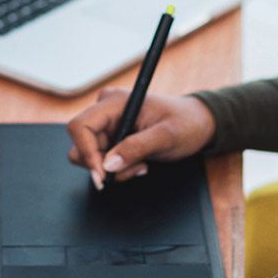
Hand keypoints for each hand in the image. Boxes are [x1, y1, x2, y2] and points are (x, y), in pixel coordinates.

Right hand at [66, 87, 215, 188]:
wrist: (196, 123)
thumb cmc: (186, 123)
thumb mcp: (166, 137)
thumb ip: (136, 148)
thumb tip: (108, 165)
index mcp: (115, 101)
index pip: (81, 126)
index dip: (86, 153)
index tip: (102, 176)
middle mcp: (106, 109)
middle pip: (81, 143)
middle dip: (104, 164)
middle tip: (135, 168)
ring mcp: (107, 122)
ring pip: (89, 155)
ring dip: (113, 168)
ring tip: (140, 164)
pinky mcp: (110, 135)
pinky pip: (100, 158)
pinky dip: (117, 167)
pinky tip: (138, 162)